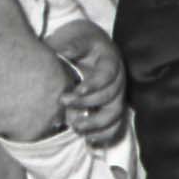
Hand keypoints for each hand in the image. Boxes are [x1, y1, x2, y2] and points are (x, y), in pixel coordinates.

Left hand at [48, 19, 127, 147]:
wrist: (86, 47)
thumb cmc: (78, 41)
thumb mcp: (75, 37)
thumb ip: (70, 45)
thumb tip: (61, 53)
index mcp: (110, 61)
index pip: (107, 75)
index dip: (94, 85)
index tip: (76, 91)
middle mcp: (117, 80)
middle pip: (110, 97)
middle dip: (86, 104)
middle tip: (63, 102)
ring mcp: (116, 97)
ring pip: (114, 116)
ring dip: (96, 125)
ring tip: (75, 127)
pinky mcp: (111, 110)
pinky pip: (114, 127)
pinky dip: (103, 136)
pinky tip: (88, 141)